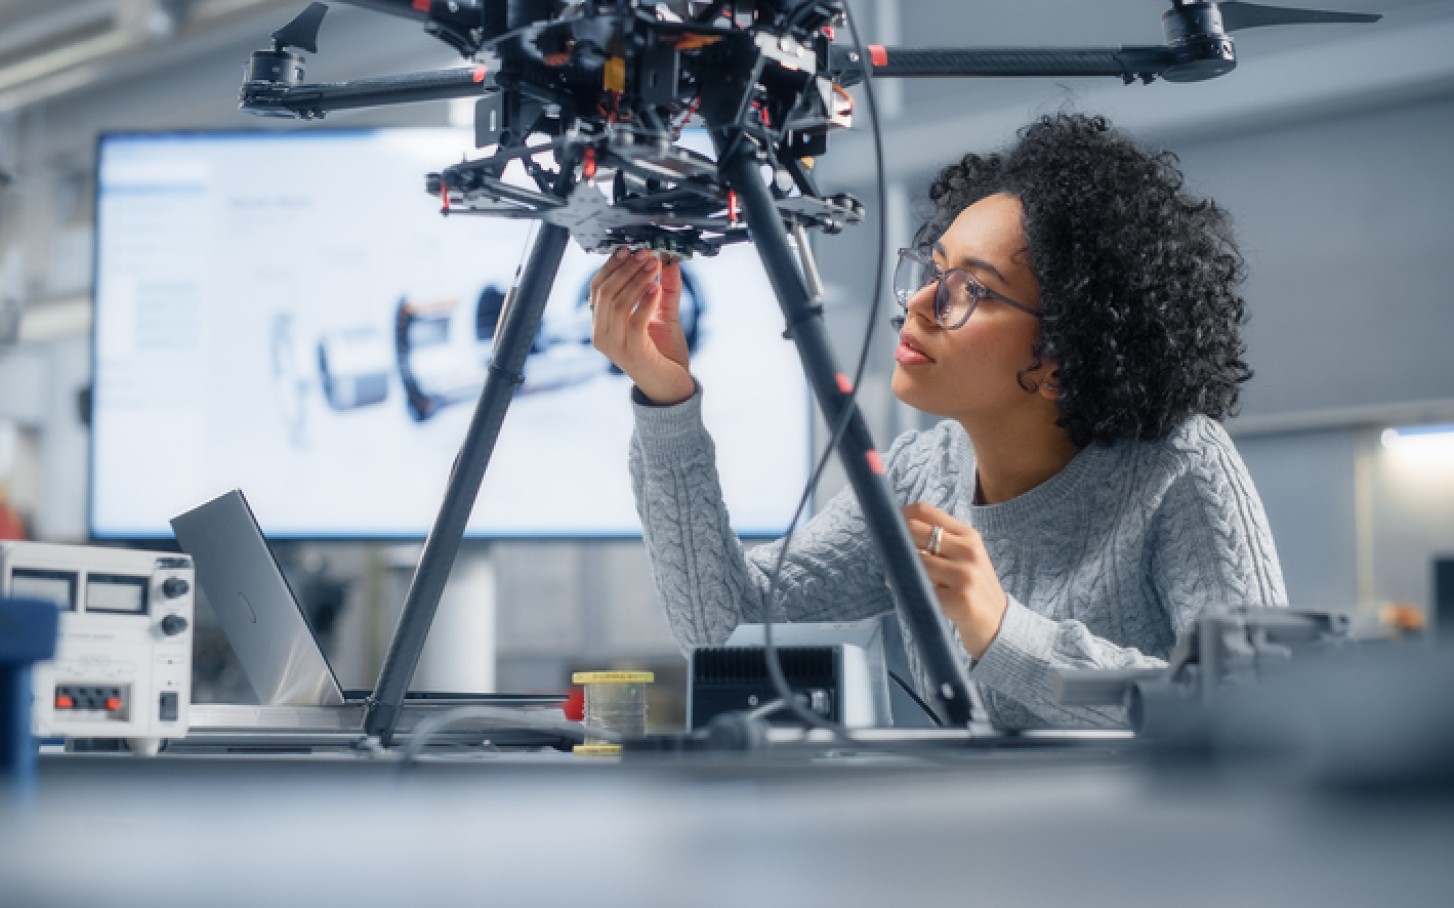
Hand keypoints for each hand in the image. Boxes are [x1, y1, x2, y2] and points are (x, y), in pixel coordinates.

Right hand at [589, 247, 694, 404]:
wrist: (671, 386)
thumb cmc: (663, 354)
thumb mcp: (663, 314)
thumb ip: (665, 288)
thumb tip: (669, 259)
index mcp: (602, 324)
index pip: (597, 288)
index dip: (612, 266)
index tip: (629, 249)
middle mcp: (602, 335)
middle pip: (606, 292)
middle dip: (626, 268)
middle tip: (645, 254)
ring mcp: (615, 345)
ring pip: (618, 303)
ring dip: (637, 280)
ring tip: (653, 266)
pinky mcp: (632, 352)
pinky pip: (635, 321)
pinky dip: (645, 301)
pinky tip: (656, 288)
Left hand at [901, 502, 1008, 659]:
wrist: (999, 626)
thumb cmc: (973, 590)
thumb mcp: (965, 558)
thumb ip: (940, 543)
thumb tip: (898, 532)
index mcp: (968, 536)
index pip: (926, 511)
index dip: (900, 515)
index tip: (889, 527)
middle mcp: (969, 550)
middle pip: (915, 531)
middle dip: (896, 540)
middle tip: (888, 552)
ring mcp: (965, 574)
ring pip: (915, 561)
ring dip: (899, 568)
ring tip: (899, 576)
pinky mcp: (959, 599)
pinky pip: (919, 588)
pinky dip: (906, 589)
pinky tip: (907, 593)